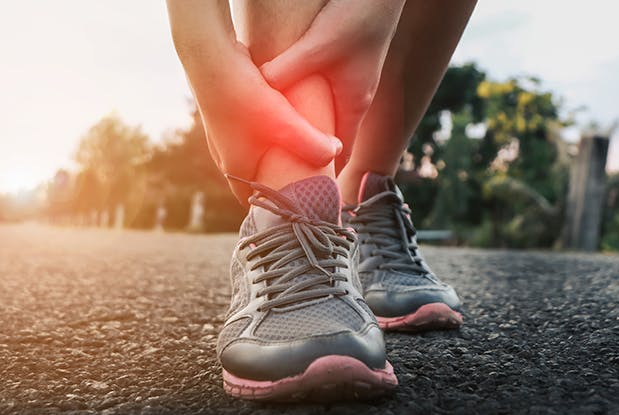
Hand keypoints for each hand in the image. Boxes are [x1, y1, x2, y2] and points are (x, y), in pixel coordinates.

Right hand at [182, 40, 341, 201]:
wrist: (209, 59)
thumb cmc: (245, 96)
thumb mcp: (285, 123)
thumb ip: (313, 143)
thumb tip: (335, 152)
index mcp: (236, 169)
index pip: (258, 201)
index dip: (279, 204)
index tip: (299, 201)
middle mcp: (225, 156)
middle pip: (257, 178)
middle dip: (279, 179)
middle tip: (306, 177)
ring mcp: (222, 136)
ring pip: (252, 154)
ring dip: (273, 155)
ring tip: (298, 149)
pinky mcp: (225, 115)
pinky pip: (249, 133)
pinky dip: (265, 134)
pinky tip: (283, 118)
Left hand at [259, 0, 403, 168]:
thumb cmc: (359, 17)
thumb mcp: (320, 44)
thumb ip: (289, 69)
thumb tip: (259, 90)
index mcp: (355, 104)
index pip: (341, 156)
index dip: (321, 177)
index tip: (298, 193)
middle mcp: (354, 98)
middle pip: (331, 141)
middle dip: (308, 159)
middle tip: (279, 174)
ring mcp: (349, 84)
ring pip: (324, 120)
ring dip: (305, 133)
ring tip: (276, 148)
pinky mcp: (342, 67)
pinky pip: (321, 100)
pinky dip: (304, 109)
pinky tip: (283, 106)